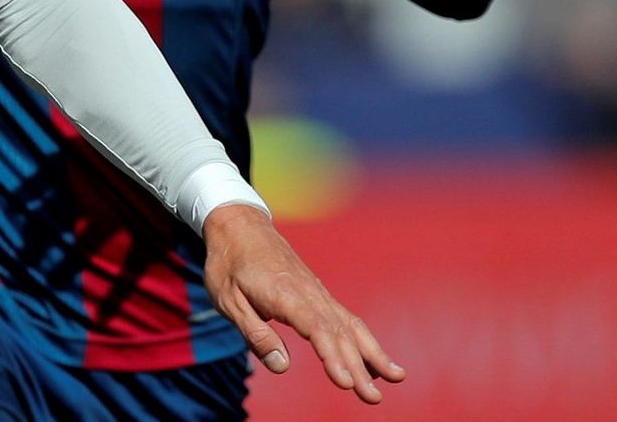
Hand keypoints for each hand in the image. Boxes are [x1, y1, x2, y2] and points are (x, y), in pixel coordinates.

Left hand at [203, 203, 404, 403]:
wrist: (238, 224)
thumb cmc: (229, 263)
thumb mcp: (228, 299)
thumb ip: (255, 333)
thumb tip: (281, 366)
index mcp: (285, 294)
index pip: (316, 329)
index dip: (332, 357)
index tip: (344, 382)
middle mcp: (309, 293)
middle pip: (339, 332)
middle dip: (358, 367)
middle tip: (372, 398)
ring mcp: (317, 292)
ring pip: (350, 325)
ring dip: (372, 353)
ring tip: (395, 377)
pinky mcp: (319, 293)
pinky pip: (346, 318)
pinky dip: (364, 339)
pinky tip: (376, 359)